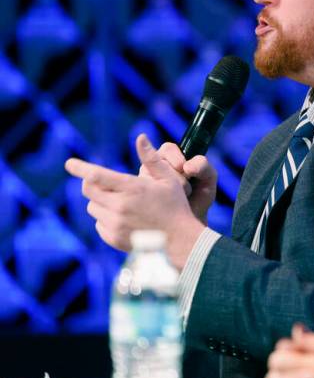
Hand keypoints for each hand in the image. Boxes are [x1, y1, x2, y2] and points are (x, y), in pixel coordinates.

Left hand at [64, 134, 205, 267]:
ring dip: (100, 201)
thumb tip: (140, 137)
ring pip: (92, 207)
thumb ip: (152, 158)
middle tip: (102, 182)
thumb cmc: (176, 206)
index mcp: (132, 189)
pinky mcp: (113, 238)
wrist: (180, 240)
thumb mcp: (168, 179)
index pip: (96, 175)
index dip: (80, 168)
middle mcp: (120, 206)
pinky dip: (105, 218)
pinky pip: (98, 224)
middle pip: (89, 190)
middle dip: (91, 183)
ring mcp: (115, 224)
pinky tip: (123, 218)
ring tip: (120, 202)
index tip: (70, 163)